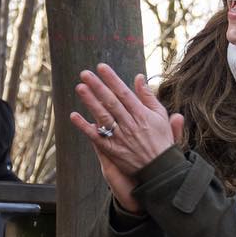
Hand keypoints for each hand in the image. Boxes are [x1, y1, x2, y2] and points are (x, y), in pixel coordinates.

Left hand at [71, 65, 183, 212]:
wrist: (161, 169)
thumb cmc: (161, 140)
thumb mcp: (160, 116)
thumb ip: (148, 96)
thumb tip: (139, 77)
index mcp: (142, 114)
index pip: (124, 93)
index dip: (112, 79)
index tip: (101, 67)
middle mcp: (130, 124)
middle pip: (111, 102)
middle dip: (98, 86)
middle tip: (85, 73)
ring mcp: (121, 137)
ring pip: (103, 116)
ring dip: (90, 102)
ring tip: (79, 88)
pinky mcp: (113, 150)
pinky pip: (97, 137)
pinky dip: (85, 127)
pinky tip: (74, 116)